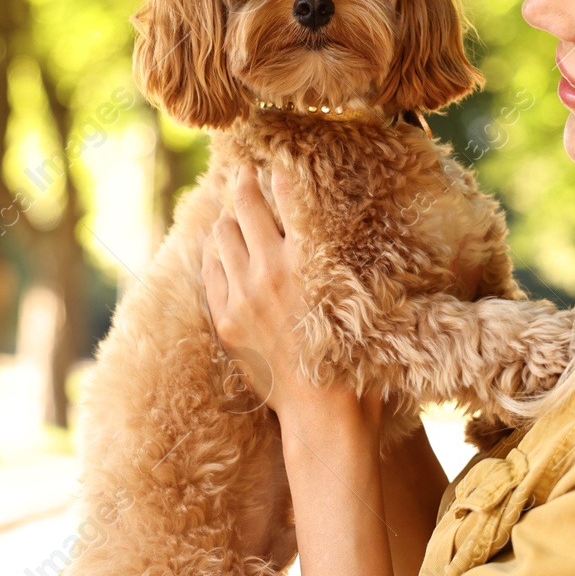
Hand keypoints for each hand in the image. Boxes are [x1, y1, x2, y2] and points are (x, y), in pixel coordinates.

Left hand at [201, 165, 382, 442]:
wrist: (324, 416)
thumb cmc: (356, 359)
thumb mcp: (364, 299)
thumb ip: (348, 259)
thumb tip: (343, 227)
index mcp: (311, 261)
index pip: (289, 195)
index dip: (282, 171)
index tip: (280, 159)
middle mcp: (271, 271)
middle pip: (245, 204)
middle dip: (245, 181)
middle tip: (245, 170)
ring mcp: (243, 296)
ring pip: (222, 233)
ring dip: (230, 219)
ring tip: (236, 213)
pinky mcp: (226, 319)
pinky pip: (210, 270)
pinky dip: (217, 254)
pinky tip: (225, 250)